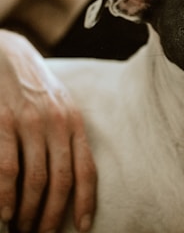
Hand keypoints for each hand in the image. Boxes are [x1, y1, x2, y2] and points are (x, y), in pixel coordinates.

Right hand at [0, 31, 96, 232]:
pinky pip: (7, 168)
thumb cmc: (38, 89)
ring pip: (35, 179)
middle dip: (53, 215)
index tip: (84, 227)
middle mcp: (57, 124)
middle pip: (61, 181)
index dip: (86, 201)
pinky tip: (5, 213)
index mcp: (75, 123)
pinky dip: (6, 196)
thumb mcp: (62, 108)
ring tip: (23, 229)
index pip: (86, 169)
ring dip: (29, 212)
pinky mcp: (4, 121)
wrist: (10, 57)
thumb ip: (68, 137)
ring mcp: (30, 123)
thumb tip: (68, 179)